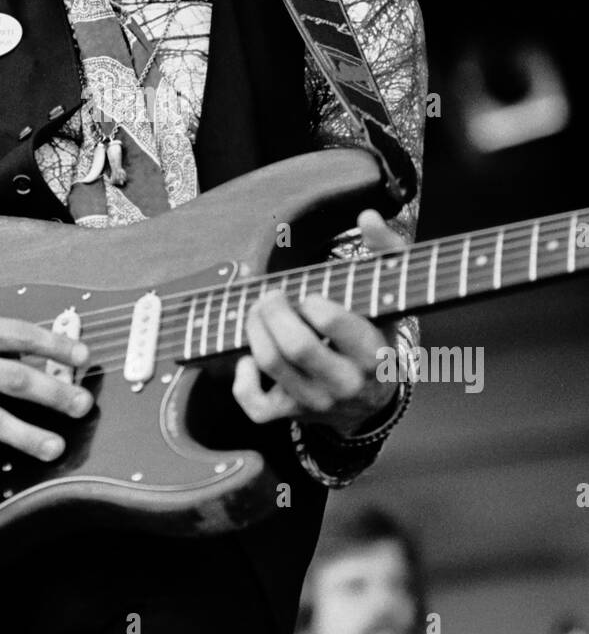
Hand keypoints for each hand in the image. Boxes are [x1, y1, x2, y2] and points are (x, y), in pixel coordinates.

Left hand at [232, 209, 403, 437]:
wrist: (371, 399)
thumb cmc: (375, 334)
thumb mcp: (389, 297)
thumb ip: (385, 252)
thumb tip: (368, 217)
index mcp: (373, 353)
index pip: (332, 321)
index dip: (311, 300)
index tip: (309, 295)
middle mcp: (345, 383)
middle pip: (295, 345)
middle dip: (272, 310)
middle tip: (271, 295)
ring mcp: (316, 403)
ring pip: (271, 364)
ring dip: (254, 328)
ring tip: (259, 310)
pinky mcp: (290, 416)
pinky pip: (255, 405)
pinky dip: (242, 378)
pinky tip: (249, 358)